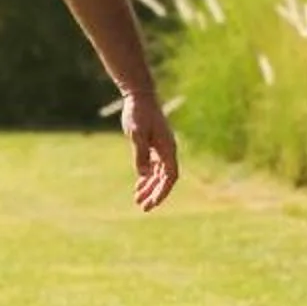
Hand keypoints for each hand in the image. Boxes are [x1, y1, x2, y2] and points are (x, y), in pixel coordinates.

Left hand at [122, 92, 178, 210]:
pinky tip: (139, 186)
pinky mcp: (154, 145)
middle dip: (155, 194)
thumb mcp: (136, 134)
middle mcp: (168, 150)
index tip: (153, 203)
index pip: (170, 176)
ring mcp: (161, 148)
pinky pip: (153, 166)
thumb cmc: (138, 114)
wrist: (140, 97)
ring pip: (158, 174)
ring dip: (149, 187)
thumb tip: (143, 173)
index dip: (163, 191)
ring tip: (138, 201)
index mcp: (168, 148)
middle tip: (143, 208)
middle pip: (165, 178)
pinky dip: (147, 177)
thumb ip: (140, 153)